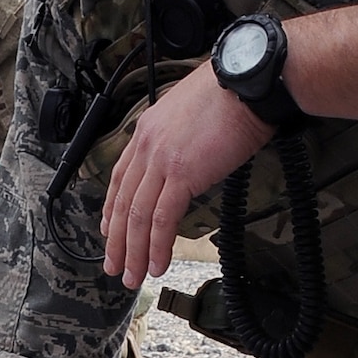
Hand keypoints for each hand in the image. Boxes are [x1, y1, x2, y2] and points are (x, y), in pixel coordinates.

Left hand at [101, 68, 272, 288]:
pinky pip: (162, 218)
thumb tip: (187, 162)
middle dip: (117, 240)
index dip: (111, 209)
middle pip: (123, 202)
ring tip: (134, 275)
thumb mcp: (190, 113)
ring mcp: (162, 160)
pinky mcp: (182, 174)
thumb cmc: (232, 93)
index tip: (109, 231)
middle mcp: (147, 146)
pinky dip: (157, 245)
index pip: (119, 178)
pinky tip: (157, 263)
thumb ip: (179, 140)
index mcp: (147, 130)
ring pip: (137, 216)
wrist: (248, 81)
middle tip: (115, 266)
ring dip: (134, 251)